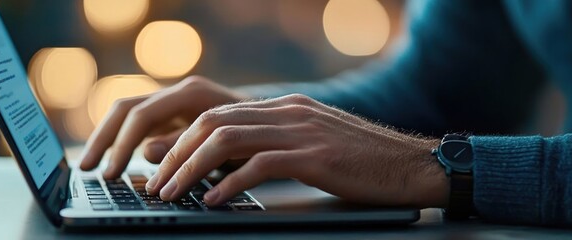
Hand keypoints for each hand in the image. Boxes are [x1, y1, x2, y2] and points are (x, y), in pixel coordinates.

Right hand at [79, 76, 247, 177]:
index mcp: (190, 94)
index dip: (121, 145)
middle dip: (104, 139)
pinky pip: (142, 123)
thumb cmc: (255, 135)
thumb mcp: (226, 146)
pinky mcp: (175, 114)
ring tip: (95, 166)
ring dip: (109, 139)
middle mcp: (179, 92)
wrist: (275, 125)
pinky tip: (116, 160)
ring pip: (129, 113)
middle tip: (88, 169)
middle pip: (126, 109)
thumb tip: (147, 153)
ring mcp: (175, 102)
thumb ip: (186, 146)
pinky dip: (125, 140)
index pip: (140, 115)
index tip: (112, 173)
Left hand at [146, 94, 448, 207]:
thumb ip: (277, 145)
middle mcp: (288, 112)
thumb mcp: (315, 144)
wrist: (414, 165)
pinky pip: (259, 165)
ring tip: (173, 193)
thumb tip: (235, 164)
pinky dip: (229, 183)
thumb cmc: (364, 163)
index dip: (183, 140)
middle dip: (176, 153)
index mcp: (285, 108)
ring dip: (192, 168)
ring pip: (228, 139)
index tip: (163, 166)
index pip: (218, 115)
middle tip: (157, 182)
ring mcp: (301, 131)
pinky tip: (214, 201)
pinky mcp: (315, 156)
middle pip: (213, 123)